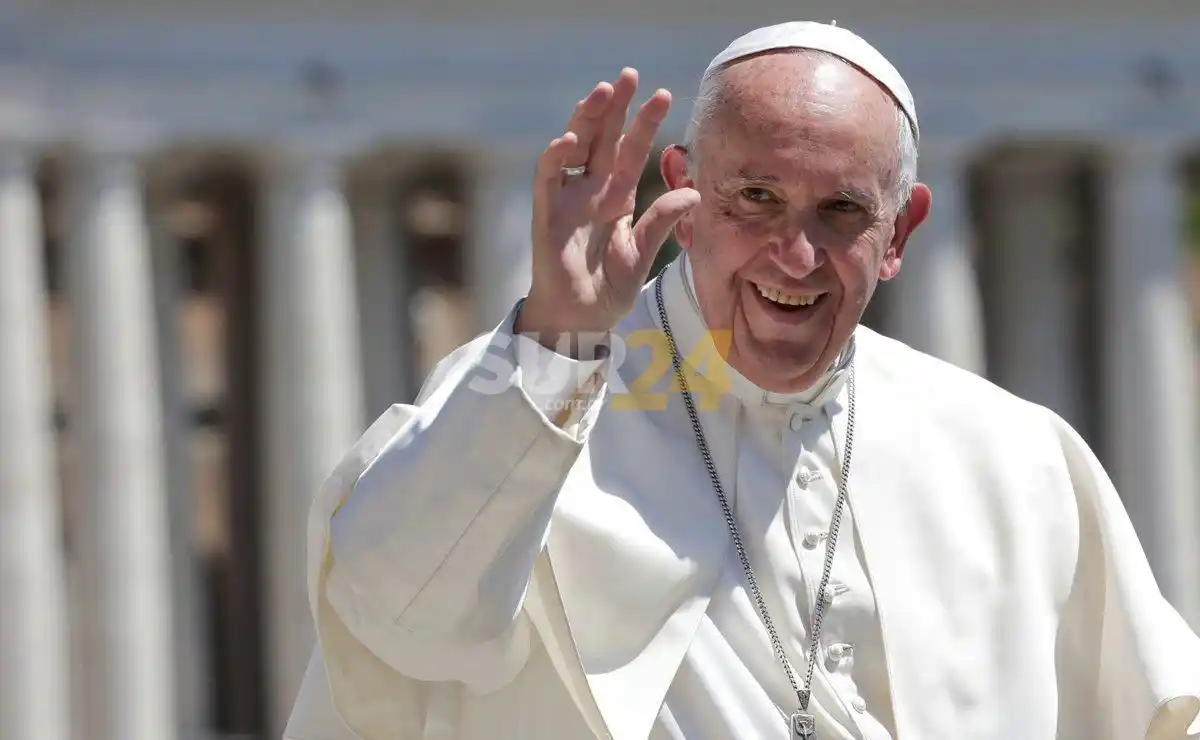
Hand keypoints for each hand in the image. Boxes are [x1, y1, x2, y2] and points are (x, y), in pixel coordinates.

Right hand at [517, 68, 700, 348]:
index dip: (645, 123)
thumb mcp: (642, 252)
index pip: (631, 151)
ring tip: (601, 91)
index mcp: (616, 197)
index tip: (664, 94)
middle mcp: (591, 191)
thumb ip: (663, 222)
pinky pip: (548, 179)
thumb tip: (695, 193)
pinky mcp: (548, 215)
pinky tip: (570, 139)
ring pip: (574, 148)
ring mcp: (567, 199)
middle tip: (628, 75)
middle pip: (603, 138)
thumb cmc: (608, 290)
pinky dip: (556, 158)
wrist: (579, 321)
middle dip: (614, 107)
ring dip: (585, 119)